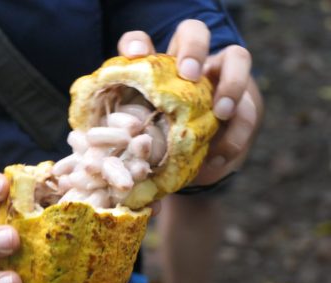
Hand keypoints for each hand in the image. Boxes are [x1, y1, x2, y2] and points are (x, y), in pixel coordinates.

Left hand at [117, 20, 262, 184]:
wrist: (200, 167)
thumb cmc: (171, 152)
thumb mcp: (151, 143)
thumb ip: (139, 132)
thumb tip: (117, 134)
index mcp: (160, 75)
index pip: (142, 44)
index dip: (137, 44)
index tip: (136, 55)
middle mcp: (191, 69)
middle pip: (195, 32)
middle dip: (194, 48)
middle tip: (190, 75)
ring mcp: (221, 82)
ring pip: (237, 59)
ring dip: (231, 85)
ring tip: (221, 114)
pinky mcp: (245, 105)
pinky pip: (249, 109)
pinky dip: (236, 134)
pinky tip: (218, 157)